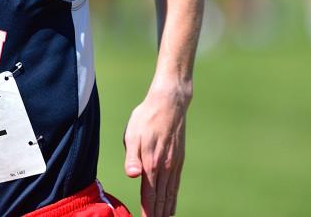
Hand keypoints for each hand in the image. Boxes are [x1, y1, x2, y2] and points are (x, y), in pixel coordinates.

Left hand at [123, 87, 188, 216]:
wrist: (170, 103)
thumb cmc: (146, 117)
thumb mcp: (133, 134)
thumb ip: (132, 157)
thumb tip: (132, 175)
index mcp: (151, 163)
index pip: (149, 194)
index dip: (147, 210)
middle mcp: (165, 167)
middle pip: (160, 198)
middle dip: (157, 213)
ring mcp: (174, 164)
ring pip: (169, 193)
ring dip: (166, 209)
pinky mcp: (178, 160)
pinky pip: (175, 184)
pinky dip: (173, 197)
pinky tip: (171, 203)